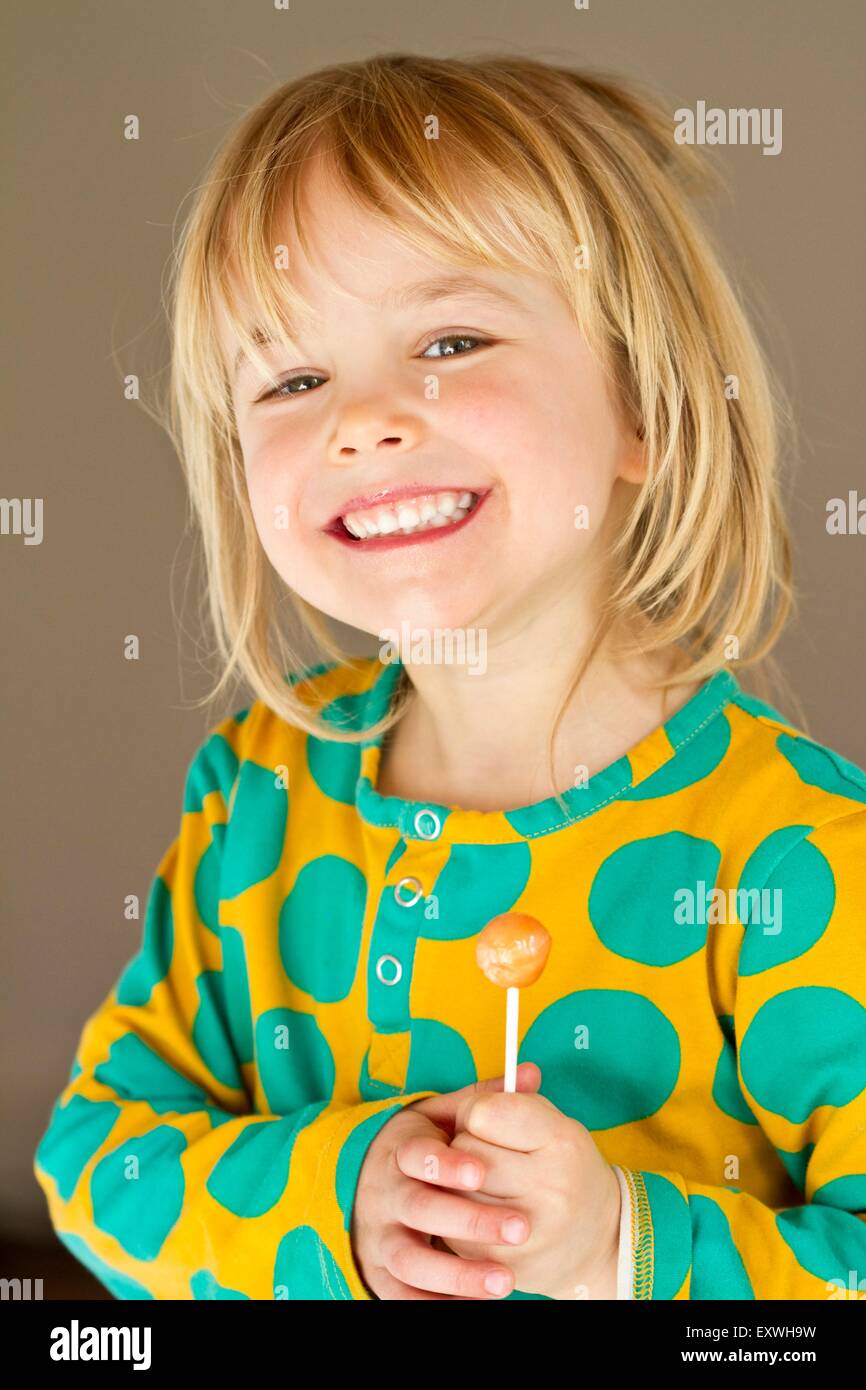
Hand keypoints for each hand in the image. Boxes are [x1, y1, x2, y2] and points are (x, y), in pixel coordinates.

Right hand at [350, 1067, 540, 1299]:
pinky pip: (402, 1296)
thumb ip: (485, 1100)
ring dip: (457, 1274)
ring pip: (410, 1259)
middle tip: (520, 1227)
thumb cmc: (427, 1151)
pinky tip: (477, 1305)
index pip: (417, 1155)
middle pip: (418, 1207)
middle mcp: (385, 1194)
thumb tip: (531, 1073)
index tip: (482, 1171)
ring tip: (506, 1281)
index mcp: (400, 1151)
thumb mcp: (446, 1119)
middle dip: (468, 1219)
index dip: (447, 1164)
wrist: (376, 1188)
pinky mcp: (383, 1274)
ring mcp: (381, 1236)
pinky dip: (435, 1303)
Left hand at [414, 1066, 620, 1299]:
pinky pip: (455, 1232)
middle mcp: (550, 1187)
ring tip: (487, 1184)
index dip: (476, 1111)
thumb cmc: (567, 1170)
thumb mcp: (555, 1126)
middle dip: (465, 1148)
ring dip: (458, 1185)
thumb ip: (520, 1099)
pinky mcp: (506, 1265)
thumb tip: (513, 1065)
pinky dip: (460, 1222)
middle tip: (485, 1154)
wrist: (600, 1242)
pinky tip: (484, 1216)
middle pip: (465, 1151)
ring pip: (455, 1192)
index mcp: (562, 1141)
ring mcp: (529, 1231)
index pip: (485, 1112)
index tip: (484, 1118)